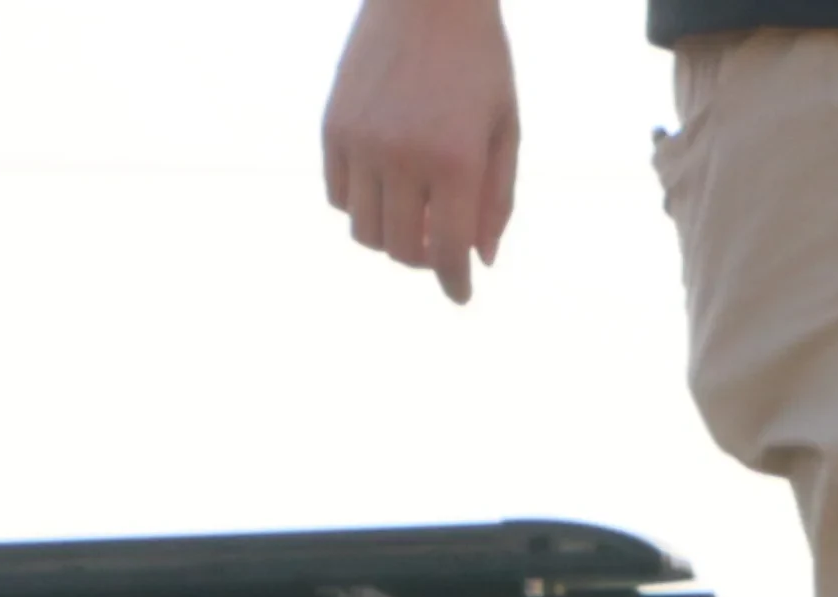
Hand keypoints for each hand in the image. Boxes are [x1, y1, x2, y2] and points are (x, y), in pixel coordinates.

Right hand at [324, 0, 521, 302]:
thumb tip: (480, 261)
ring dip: (391, 238)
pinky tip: (385, 189)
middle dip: (426, 260)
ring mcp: (362, 142)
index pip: (451, 252)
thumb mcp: (504, 126)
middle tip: (441, 244)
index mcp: (456, 160)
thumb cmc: (479, 60)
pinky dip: (361, 206)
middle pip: (403, 251)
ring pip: (365, 232)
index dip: (456, 283)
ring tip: (413, 216)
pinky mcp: (333, 127)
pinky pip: (339, 196)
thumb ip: (497, 197)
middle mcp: (404, 157)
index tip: (461, 295)